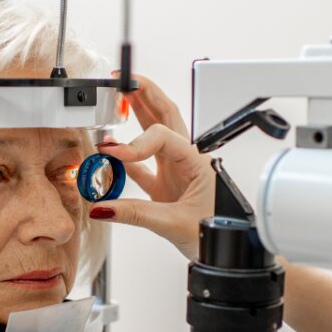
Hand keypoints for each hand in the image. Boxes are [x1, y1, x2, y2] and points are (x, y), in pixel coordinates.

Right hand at [89, 73, 214, 260]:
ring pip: (154, 136)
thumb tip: (103, 207)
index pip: (163, 137)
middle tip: (123, 80)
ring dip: (136, 117)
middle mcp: (187, 160)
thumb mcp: (174, 224)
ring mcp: (176, 172)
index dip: (136, 142)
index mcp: (197, 161)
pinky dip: (126, 160)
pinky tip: (111, 153)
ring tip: (116, 101)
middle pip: (165, 115)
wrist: (228, 251)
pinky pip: (143, 167)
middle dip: (145, 94)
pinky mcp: (167, 187)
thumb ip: (135, 214)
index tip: (113, 154)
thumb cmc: (217, 232)